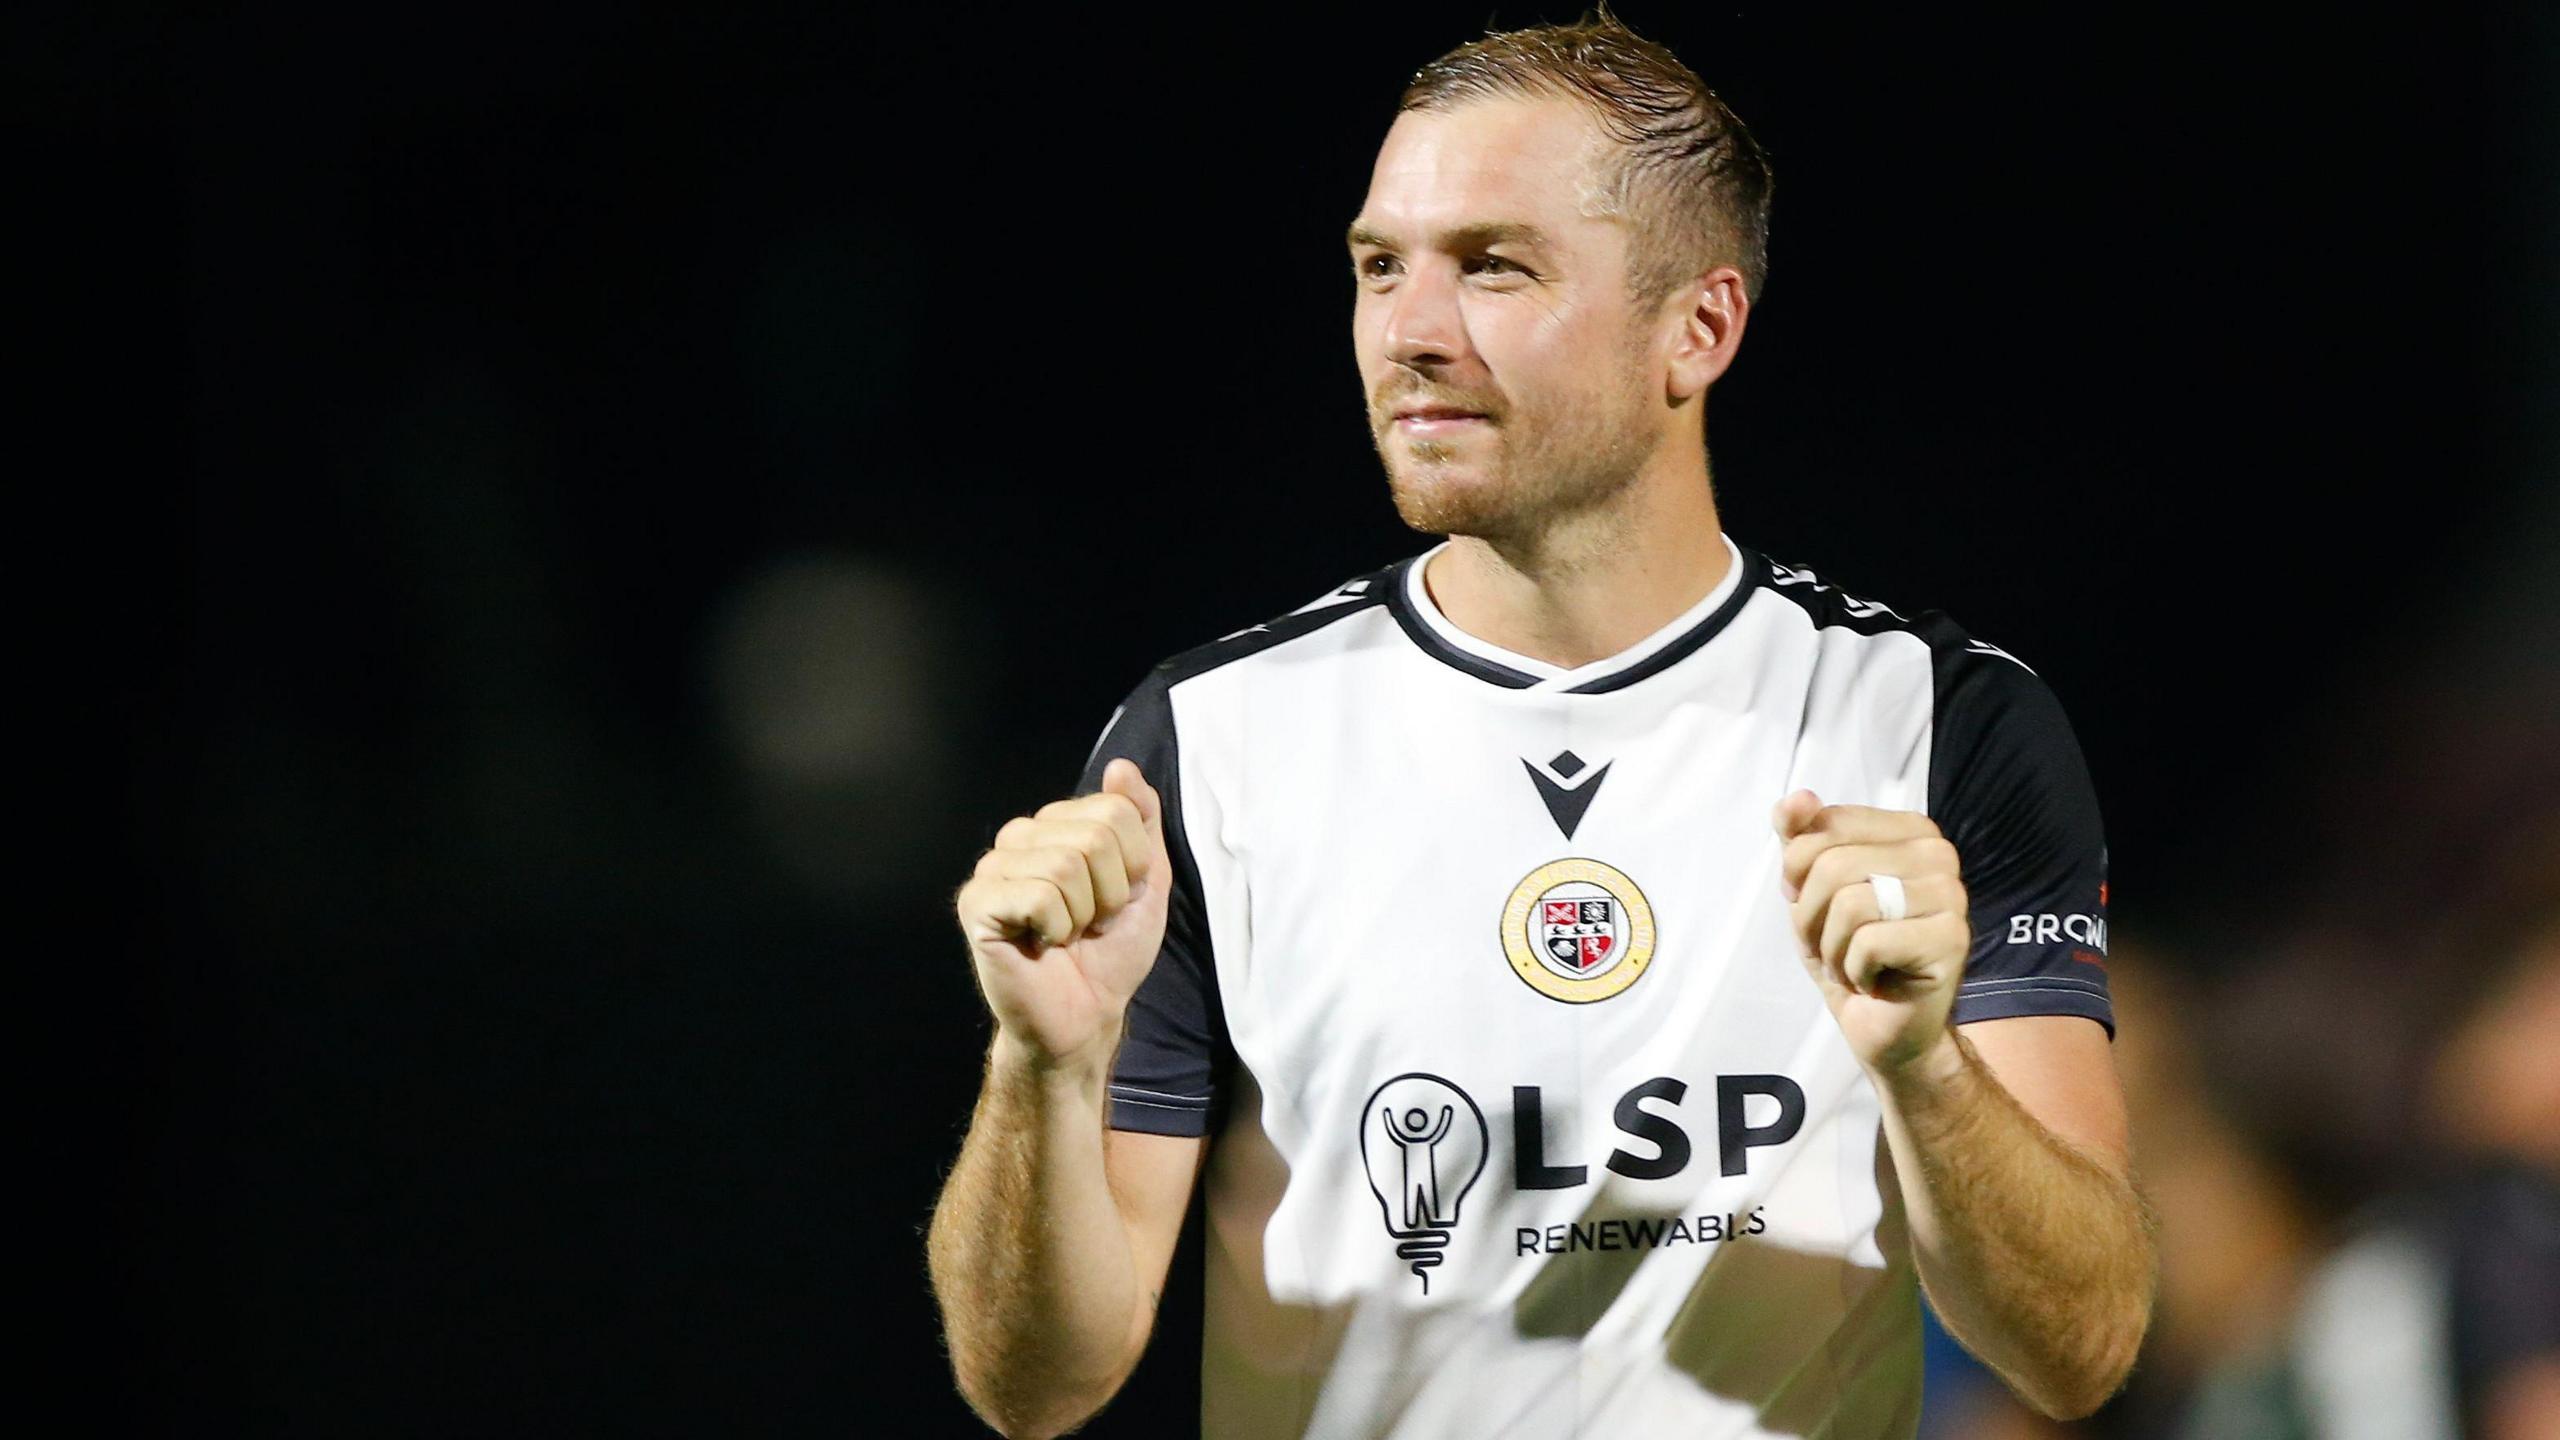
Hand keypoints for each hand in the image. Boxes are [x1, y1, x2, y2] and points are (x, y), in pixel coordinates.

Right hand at [955, 758, 1173, 1073]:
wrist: (1085, 1015)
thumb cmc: (1110, 951)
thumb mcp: (1146, 879)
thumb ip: (1140, 820)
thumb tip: (1122, 766)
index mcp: (1057, 825)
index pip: (1116, 808)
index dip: (1134, 864)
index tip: (1117, 900)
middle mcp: (1019, 837)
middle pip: (1095, 835)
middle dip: (1112, 892)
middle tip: (1091, 924)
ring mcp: (993, 868)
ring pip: (1066, 865)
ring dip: (1084, 915)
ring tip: (1067, 934)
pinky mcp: (976, 903)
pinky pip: (1038, 896)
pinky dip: (1056, 928)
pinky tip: (1041, 943)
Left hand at [1772, 789, 1969, 1073]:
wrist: (1884, 1025)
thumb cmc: (1849, 951)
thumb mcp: (1809, 889)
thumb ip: (1798, 837)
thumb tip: (1797, 798)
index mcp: (1909, 830)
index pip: (1823, 826)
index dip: (1797, 873)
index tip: (1816, 906)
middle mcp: (1938, 852)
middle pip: (1831, 865)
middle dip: (1811, 917)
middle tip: (1835, 945)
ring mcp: (1952, 894)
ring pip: (1848, 904)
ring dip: (1833, 947)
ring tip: (1855, 963)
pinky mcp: (1952, 938)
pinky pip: (1869, 942)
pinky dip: (1854, 970)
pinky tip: (1876, 980)